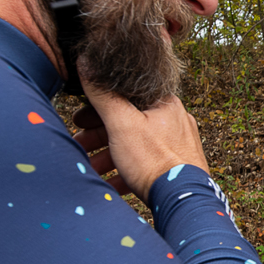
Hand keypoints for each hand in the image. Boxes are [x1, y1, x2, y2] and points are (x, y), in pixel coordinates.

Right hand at [80, 83, 209, 203]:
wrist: (184, 200)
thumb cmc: (156, 161)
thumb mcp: (122, 123)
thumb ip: (103, 95)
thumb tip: (88, 63)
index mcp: (163, 104)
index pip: (126, 96)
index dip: (98, 107)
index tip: (79, 120)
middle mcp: (174, 121)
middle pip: (129, 123)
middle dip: (100, 136)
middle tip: (81, 145)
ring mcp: (178, 146)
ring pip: (136, 146)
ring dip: (109, 157)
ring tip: (91, 169)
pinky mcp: (178, 168)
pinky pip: (147, 166)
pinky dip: (126, 172)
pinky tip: (110, 185)